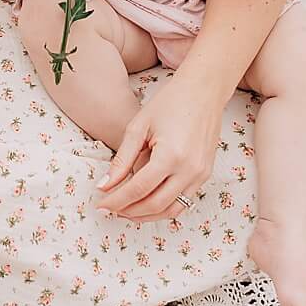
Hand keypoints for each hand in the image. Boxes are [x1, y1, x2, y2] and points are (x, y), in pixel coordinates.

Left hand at [98, 74, 225, 220]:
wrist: (204, 90)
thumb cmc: (170, 102)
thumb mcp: (139, 127)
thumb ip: (122, 160)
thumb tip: (104, 186)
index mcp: (171, 155)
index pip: (137, 190)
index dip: (116, 201)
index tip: (100, 204)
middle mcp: (190, 169)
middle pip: (154, 205)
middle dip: (128, 211)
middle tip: (110, 208)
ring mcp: (201, 174)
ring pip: (171, 210)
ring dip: (147, 215)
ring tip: (126, 210)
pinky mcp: (206, 174)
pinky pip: (184, 201)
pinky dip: (164, 207)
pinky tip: (147, 201)